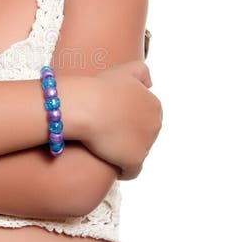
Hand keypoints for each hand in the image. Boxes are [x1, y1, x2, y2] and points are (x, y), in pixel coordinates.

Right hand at [81, 61, 162, 179]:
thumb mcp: (124, 70)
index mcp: (154, 105)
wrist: (85, 107)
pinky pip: (130, 172)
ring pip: (135, 153)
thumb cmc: (100, 88)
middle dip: (127, 137)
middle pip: (142, 136)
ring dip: (122, 152)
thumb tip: (150, 85)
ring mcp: (147, 144)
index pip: (144, 118)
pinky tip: (108, 164)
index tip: (110, 121)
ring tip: (103, 148)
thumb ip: (142, 73)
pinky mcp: (135, 160)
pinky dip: (121, 170)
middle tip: (105, 134)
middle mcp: (155, 125)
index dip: (126, 121)